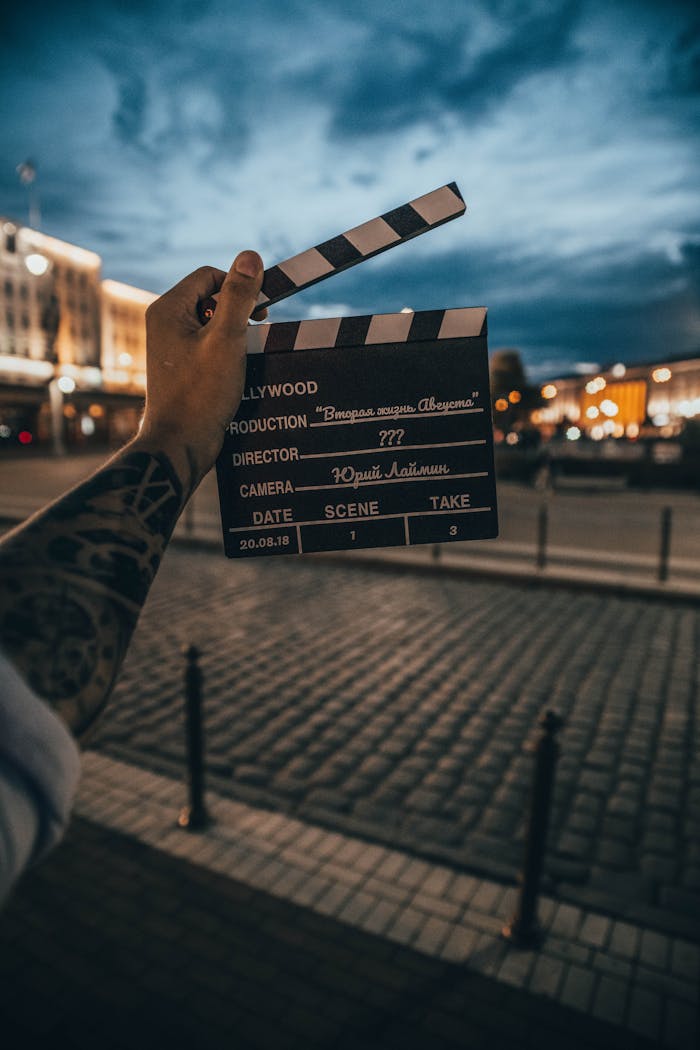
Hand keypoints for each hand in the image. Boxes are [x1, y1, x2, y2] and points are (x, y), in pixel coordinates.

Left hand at [135, 251, 265, 492]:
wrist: (180, 444)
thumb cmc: (201, 393)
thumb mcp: (227, 339)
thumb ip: (238, 296)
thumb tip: (250, 256)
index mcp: (168, 309)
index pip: (209, 275)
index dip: (239, 286)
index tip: (263, 309)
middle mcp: (163, 323)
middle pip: (209, 297)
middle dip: (238, 310)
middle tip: (259, 329)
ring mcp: (170, 347)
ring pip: (210, 322)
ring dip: (235, 332)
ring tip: (247, 354)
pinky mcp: (180, 367)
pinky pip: (207, 344)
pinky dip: (226, 350)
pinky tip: (238, 370)